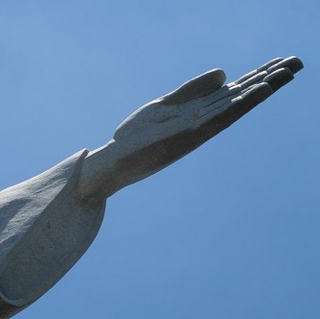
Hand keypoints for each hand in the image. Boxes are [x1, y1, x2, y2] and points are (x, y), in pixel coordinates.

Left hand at [78, 56, 302, 201]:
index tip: (284, 61)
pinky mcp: (187, 135)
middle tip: (299, 62)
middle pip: (241, 96)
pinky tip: (257, 91)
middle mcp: (203, 121)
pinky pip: (219, 116)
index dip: (259, 76)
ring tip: (286, 72)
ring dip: (261, 89)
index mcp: (199, 112)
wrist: (113, 163)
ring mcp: (198, 128)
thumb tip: (225, 73)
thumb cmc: (137, 137)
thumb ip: (192, 89)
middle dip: (269, 79)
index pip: (234, 91)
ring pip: (236, 105)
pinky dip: (239, 103)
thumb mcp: (165, 104)